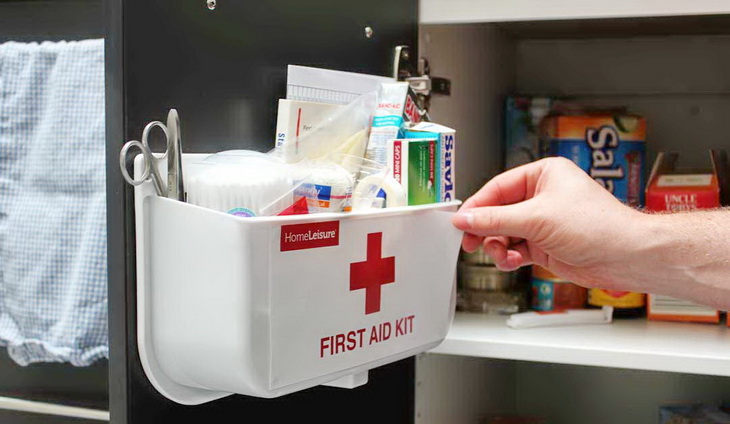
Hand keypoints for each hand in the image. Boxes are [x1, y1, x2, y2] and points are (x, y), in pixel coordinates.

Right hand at [452, 157, 648, 291]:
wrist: (624, 257)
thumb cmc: (597, 226)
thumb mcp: (536, 218)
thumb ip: (495, 220)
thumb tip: (465, 219)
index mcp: (543, 175)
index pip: (498, 187)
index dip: (477, 206)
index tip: (460, 221)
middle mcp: (542, 196)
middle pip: (498, 212)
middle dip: (487, 231)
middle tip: (471, 242)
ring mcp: (543, 222)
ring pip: (505, 234)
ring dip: (498, 247)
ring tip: (501, 256)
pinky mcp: (545, 245)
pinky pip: (515, 249)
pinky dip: (509, 257)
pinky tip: (511, 262)